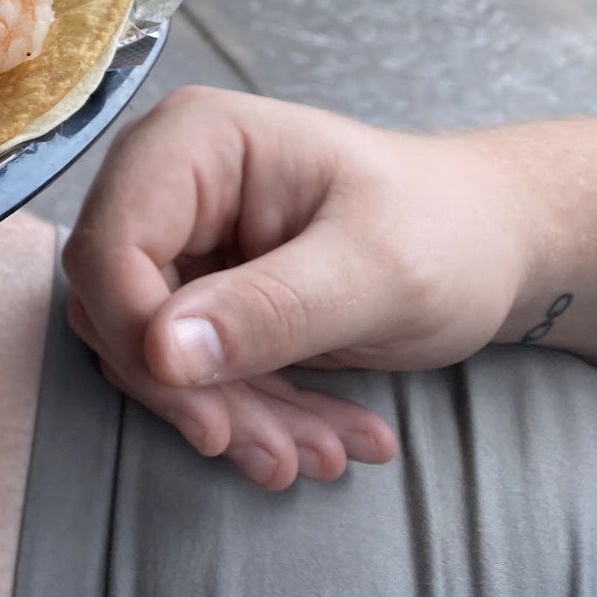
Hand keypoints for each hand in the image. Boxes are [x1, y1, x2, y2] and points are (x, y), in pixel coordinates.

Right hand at [62, 88, 532, 488]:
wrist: (484, 244)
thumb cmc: (445, 231)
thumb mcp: (376, 274)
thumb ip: (271, 309)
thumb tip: (162, 352)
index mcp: (194, 141)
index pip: (112, 246)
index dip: (143, 339)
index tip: (210, 418)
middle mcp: (164, 178)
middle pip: (118, 303)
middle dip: (196, 393)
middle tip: (276, 455)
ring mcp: (175, 231)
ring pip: (147, 346)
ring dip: (227, 412)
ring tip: (321, 452)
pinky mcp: (192, 282)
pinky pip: (182, 362)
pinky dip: (245, 409)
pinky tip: (317, 437)